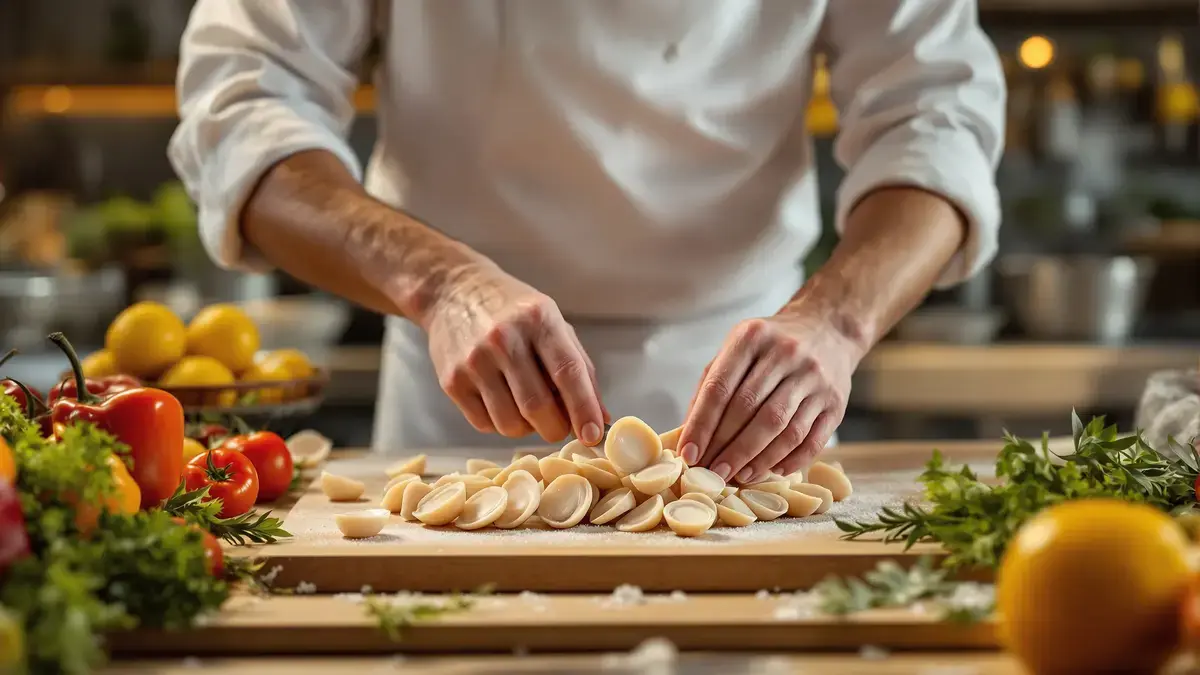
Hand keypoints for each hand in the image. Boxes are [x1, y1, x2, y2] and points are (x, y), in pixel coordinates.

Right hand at [423, 261, 607, 444]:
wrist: (454, 292)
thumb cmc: (513, 311)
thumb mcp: (554, 324)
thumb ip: (581, 369)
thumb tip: (600, 418)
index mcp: (539, 319)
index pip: (567, 372)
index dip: (583, 409)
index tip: (593, 435)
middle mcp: (504, 339)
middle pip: (538, 406)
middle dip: (556, 428)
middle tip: (560, 426)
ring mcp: (474, 361)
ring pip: (510, 423)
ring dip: (528, 429)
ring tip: (529, 410)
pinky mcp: (452, 380)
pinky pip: (485, 424)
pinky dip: (501, 425)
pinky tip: (503, 403)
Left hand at [677, 310, 862, 483]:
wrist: (827, 329)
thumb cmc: (770, 347)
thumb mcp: (737, 349)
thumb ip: (712, 385)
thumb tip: (689, 435)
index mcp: (752, 337)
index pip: (720, 388)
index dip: (702, 425)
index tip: (689, 454)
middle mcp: (786, 354)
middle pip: (749, 410)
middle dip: (727, 447)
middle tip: (711, 472)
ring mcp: (814, 378)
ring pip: (782, 428)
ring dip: (756, 459)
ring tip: (737, 476)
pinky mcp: (836, 401)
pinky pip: (811, 440)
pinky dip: (790, 461)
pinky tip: (771, 471)